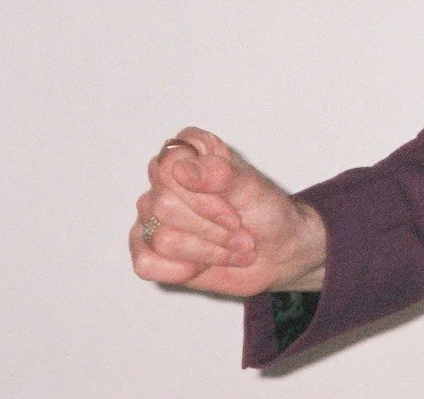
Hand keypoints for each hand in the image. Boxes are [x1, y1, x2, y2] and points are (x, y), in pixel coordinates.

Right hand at [129, 127, 326, 297]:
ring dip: (206, 251)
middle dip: (211, 227)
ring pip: (161, 239)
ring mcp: (152, 217)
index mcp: (189, 153)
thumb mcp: (252, 189)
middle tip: (238, 230)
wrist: (277, 252)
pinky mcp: (147, 250)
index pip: (170, 165)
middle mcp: (164, 183)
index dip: (203, 196)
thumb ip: (221, 174)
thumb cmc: (265, 212)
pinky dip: (182, 270)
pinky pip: (146, 264)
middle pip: (163, 206)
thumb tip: (184, 169)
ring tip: (229, 247)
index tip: (234, 210)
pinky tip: (202, 264)